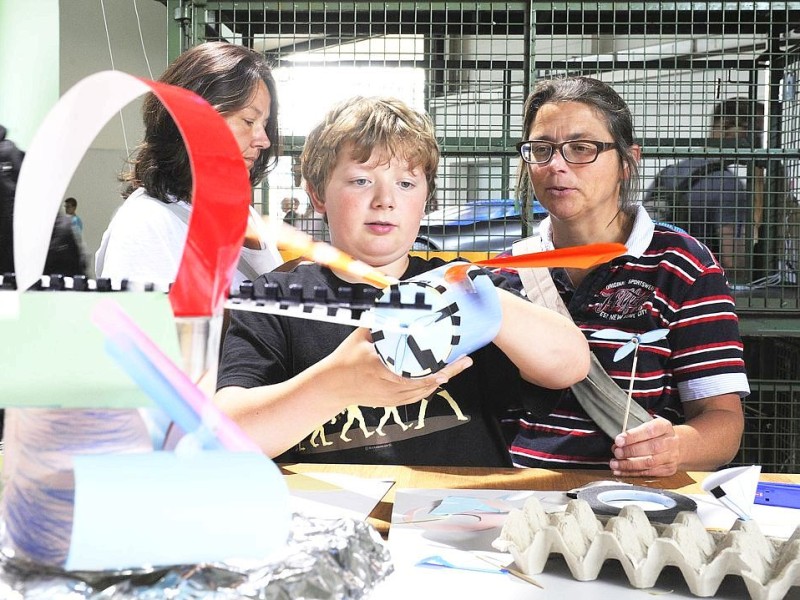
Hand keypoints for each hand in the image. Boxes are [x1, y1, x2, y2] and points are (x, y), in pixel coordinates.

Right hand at [319, 328, 472, 409]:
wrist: (332, 387)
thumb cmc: (345, 359)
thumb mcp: (359, 337)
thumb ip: (377, 322)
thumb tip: (391, 302)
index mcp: (380, 368)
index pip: (410, 374)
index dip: (432, 374)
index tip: (447, 367)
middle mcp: (388, 386)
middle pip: (424, 384)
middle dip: (447, 374)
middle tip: (465, 362)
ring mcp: (391, 397)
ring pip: (423, 392)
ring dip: (441, 380)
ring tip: (458, 366)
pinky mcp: (391, 402)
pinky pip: (416, 397)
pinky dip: (429, 387)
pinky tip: (441, 378)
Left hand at [609, 417, 679, 476]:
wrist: (678, 446)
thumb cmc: (658, 435)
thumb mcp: (648, 427)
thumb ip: (634, 433)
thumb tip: (618, 443)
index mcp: (664, 427)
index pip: (649, 430)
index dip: (633, 436)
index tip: (619, 440)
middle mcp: (670, 442)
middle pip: (651, 448)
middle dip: (630, 451)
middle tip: (617, 452)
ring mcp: (671, 457)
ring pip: (649, 463)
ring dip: (629, 464)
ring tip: (615, 464)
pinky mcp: (668, 469)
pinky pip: (648, 473)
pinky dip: (632, 473)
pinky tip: (621, 471)